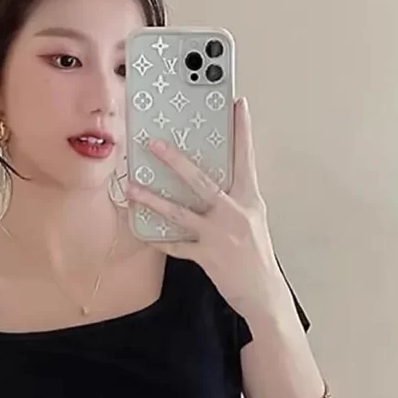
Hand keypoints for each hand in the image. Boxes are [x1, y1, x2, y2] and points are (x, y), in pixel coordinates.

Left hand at [125, 97, 288, 324]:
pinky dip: (160, 240)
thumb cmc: (256, 256)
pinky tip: (144, 234)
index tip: (238, 104)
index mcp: (249, 200)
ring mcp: (220, 235)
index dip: (242, 131)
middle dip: (175, 161)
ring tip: (132, 188)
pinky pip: (176, 246)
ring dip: (153, 200)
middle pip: (201, 180)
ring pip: (180, 213)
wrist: (264, 292)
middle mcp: (235, 213)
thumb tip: (211, 182)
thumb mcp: (252, 220)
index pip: (246, 159)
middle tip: (154, 144)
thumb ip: (234, 200)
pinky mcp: (207, 256)